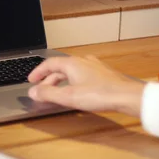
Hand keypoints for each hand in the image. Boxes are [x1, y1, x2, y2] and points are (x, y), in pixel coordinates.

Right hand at [27, 55, 144, 116]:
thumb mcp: (68, 96)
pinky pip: (82, 75)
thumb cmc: (100, 95)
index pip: (49, 64)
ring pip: (71, 72)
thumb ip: (48, 94)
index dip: (38, 72)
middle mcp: (83, 61)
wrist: (128, 97)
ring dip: (61, 82)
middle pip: (60, 68)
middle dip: (49, 80)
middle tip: (42, 92)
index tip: (31, 80)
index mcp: (72, 63)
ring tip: (57, 93)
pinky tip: (76, 92)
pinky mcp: (103, 75)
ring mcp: (95, 67)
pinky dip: (73, 82)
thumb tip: (32, 92)